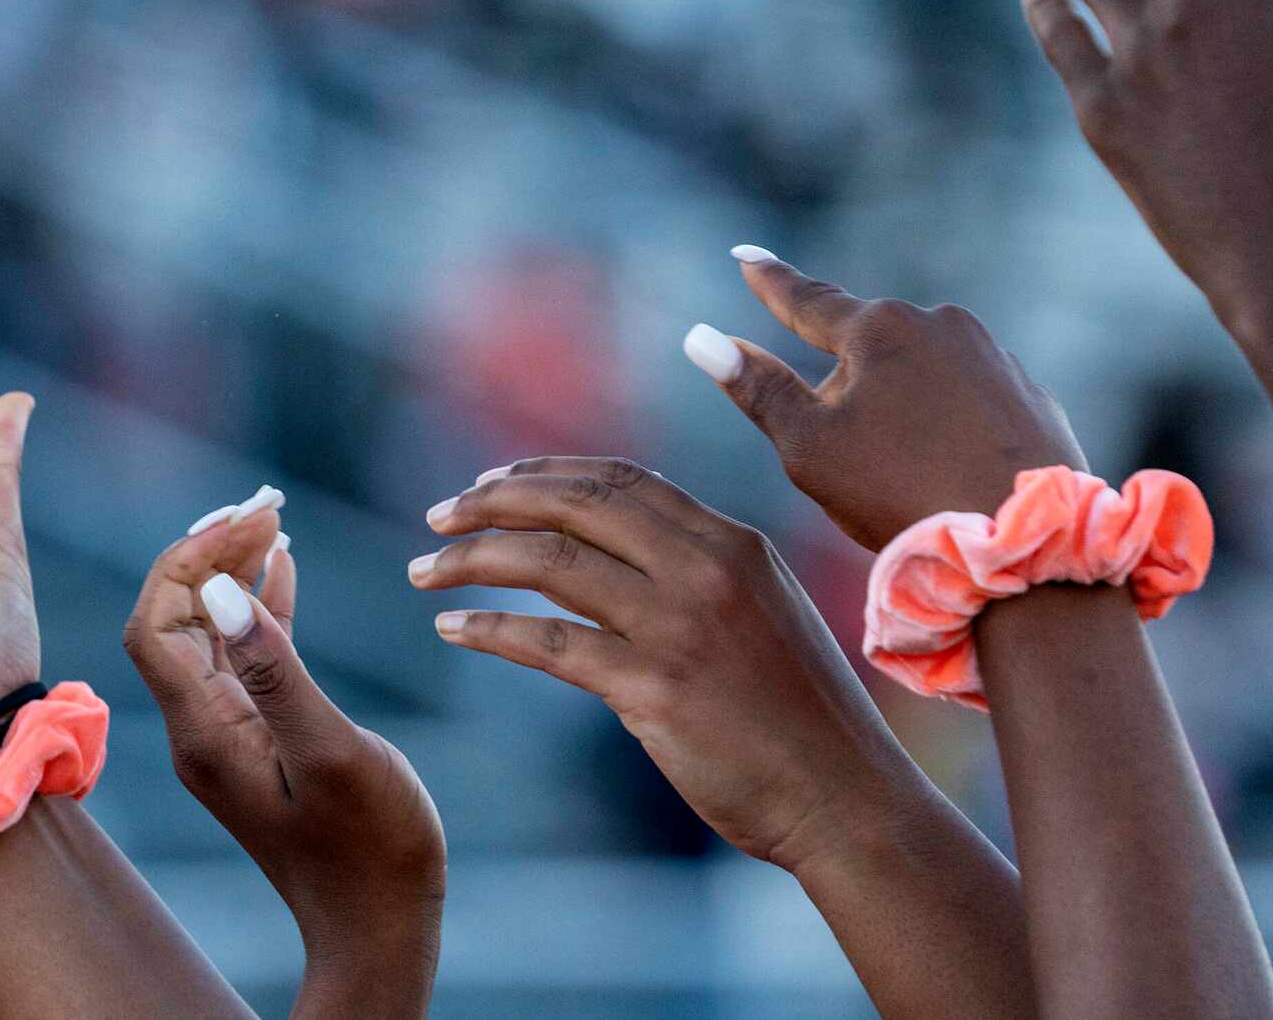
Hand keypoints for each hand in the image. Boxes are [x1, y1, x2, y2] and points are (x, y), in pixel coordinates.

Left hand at [123, 502, 444, 979]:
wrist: (379, 929)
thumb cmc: (371, 847)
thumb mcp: (331, 751)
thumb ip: (277, 672)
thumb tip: (222, 594)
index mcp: (206, 732)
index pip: (158, 621)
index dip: (190, 560)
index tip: (251, 518)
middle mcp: (200, 731)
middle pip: (173, 618)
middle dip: (208, 551)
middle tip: (265, 501)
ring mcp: (227, 738)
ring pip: (207, 633)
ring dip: (231, 571)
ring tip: (271, 514)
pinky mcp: (257, 742)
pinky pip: (242, 659)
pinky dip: (258, 607)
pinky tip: (284, 567)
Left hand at [415, 456, 893, 869]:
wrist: (848, 798)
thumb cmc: (804, 718)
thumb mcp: (765, 612)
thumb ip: (698, 573)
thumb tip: (614, 556)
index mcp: (733, 542)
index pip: (620, 480)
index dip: (545, 473)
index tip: (491, 481)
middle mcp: (706, 568)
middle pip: (575, 505)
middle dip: (494, 501)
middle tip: (439, 516)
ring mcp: (680, 626)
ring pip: (549, 562)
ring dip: (473, 560)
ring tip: (423, 571)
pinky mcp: (655, 689)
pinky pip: (549, 643)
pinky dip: (489, 629)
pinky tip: (452, 628)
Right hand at [690, 258, 1081, 548]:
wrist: (1024, 545)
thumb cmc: (902, 495)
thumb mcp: (810, 448)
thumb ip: (757, 388)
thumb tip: (700, 338)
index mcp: (878, 328)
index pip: (807, 300)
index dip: (770, 282)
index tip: (745, 255)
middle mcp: (940, 323)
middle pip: (868, 347)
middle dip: (849, 385)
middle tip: (852, 459)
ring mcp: (993, 356)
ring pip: (923, 374)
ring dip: (903, 408)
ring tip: (908, 479)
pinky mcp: (1030, 395)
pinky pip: (972, 401)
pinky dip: (952, 428)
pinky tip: (953, 474)